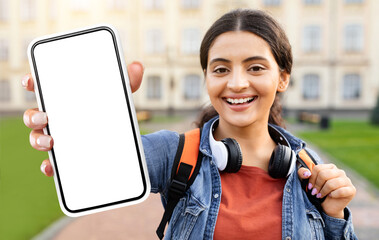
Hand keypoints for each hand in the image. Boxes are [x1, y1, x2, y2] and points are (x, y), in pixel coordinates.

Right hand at [22, 61, 144, 176]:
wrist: (119, 138)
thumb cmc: (109, 111)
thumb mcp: (119, 96)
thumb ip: (127, 82)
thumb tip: (138, 66)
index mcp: (63, 99)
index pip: (41, 88)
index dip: (32, 82)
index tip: (31, 81)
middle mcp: (54, 118)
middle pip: (33, 116)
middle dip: (33, 116)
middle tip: (45, 117)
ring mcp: (56, 138)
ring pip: (37, 139)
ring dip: (38, 141)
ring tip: (51, 142)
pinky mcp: (63, 157)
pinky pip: (51, 163)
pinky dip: (49, 166)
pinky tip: (52, 167)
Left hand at [298, 164, 355, 218]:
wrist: (328, 206)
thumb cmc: (318, 192)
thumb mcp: (307, 182)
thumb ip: (302, 174)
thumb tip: (306, 174)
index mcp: (330, 167)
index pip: (318, 168)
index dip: (312, 179)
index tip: (309, 187)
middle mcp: (340, 172)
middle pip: (324, 175)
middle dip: (317, 185)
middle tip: (314, 193)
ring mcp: (347, 180)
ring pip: (331, 183)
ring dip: (323, 191)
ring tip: (320, 196)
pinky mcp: (351, 189)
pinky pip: (340, 191)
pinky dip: (333, 195)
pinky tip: (330, 196)